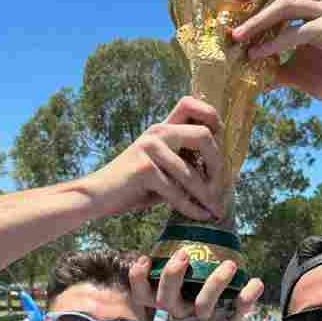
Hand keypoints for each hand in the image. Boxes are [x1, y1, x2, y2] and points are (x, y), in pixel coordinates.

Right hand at [98, 97, 224, 219]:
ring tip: (216, 210)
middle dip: (219, 164)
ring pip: (191, 172)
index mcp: (163, 128)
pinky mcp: (144, 169)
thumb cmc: (134, 186)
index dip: (212, 118)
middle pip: (203, 135)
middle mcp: (158, 132)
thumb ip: (184, 163)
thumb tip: (219, 174)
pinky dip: (192, 207)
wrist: (98, 196)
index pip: (191, 104)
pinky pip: (177, 192)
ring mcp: (150, 148)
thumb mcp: (162, 168)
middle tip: (222, 187)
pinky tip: (201, 216)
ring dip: (207, 195)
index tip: (221, 144)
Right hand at [129, 250, 262, 320]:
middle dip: (171, 276)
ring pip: (203, 305)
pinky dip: (248, 295)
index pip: (143, 295)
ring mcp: (206, 320)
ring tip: (230, 264)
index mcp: (171, 302)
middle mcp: (183, 312)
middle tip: (182, 254)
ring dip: (215, 283)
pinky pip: (238, 310)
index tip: (144, 258)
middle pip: (166, 299)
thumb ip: (186, 267)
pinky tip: (256, 281)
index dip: (138, 279)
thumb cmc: (206, 309)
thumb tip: (189, 219)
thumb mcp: (190, 292)